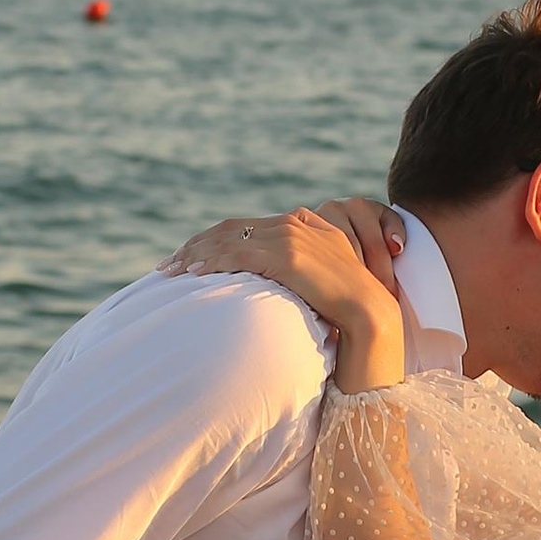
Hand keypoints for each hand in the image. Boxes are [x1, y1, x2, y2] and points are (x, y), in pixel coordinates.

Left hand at [158, 200, 407, 331]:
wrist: (371, 315)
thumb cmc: (345, 309)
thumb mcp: (316, 282)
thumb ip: (294, 273)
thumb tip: (263, 287)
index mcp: (302, 225)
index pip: (244, 226)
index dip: (212, 240)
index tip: (189, 257)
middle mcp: (295, 224)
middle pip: (231, 228)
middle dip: (196, 245)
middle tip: (169, 264)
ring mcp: (291, 237)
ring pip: (230, 238)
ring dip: (197, 254)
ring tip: (173, 271)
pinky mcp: (288, 254)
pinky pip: (240, 254)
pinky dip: (214, 261)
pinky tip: (196, 273)